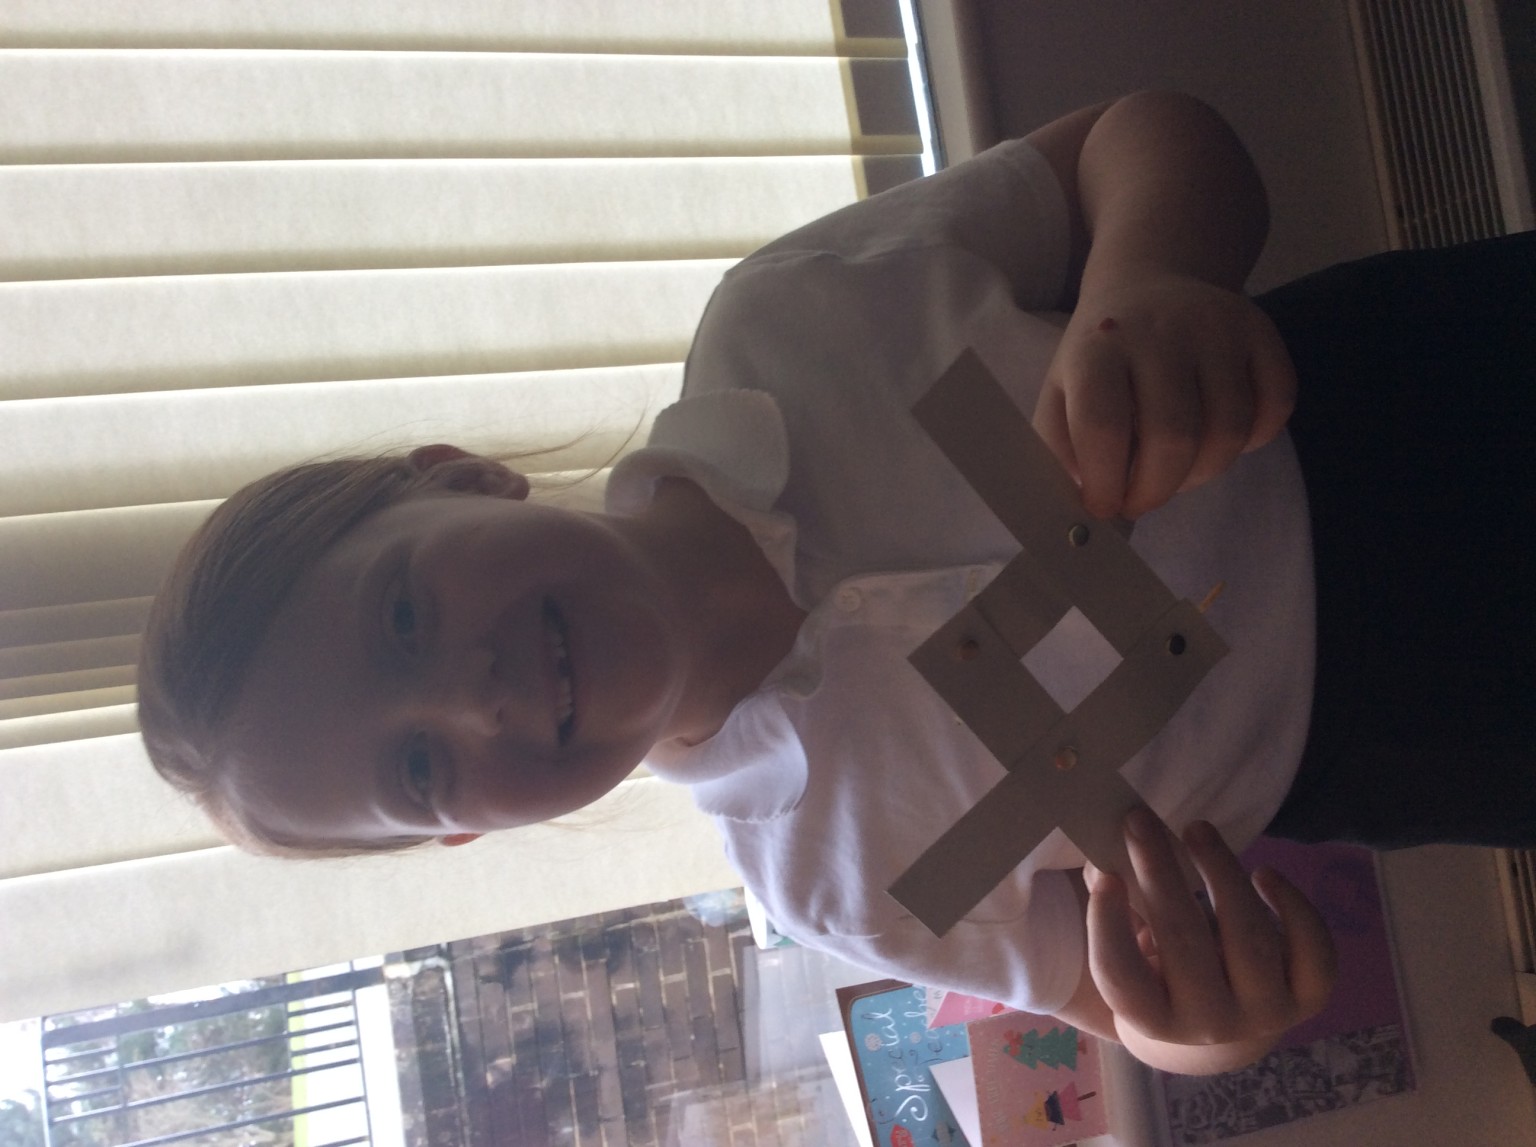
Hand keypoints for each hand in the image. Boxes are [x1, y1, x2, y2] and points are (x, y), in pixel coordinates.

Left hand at [1034, 275, 1296, 518]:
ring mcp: (1217, 328)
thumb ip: (1062, 453)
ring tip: (1176, 470)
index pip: (1103, 426)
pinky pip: (1275, 408)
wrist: (1146, 286)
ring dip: (1203, 472)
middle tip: (1141, 500)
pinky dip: (1253, 441)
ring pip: (1229, 430)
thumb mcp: (1059, 396)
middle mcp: (1159, 331)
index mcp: (1097, 349)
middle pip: (1174, 436)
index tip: (1105, 505)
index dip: (1106, 482)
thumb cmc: (1099, 358)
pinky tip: (1219, 438)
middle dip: (1157, 489)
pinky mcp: (1262, 332)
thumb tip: (1084, 513)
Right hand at [1085, 809, 1335, 1054]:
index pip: (1122, 979)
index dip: (1109, 928)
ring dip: (1221, 873)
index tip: (1105, 873)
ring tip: (1197, 829)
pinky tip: (1264, 874)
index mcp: (1152, 1020)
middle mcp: (1209, 1026)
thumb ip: (1112, 904)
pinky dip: (1294, 908)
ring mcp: (1263, 1014)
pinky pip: (1313, 952)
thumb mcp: (1128, 948)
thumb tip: (1105, 848)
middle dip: (1160, 873)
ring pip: (1250, 939)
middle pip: (1185, 946)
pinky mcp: (1306, 998)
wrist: (1219, 1020)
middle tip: (1139, 820)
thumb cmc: (1158, 971)